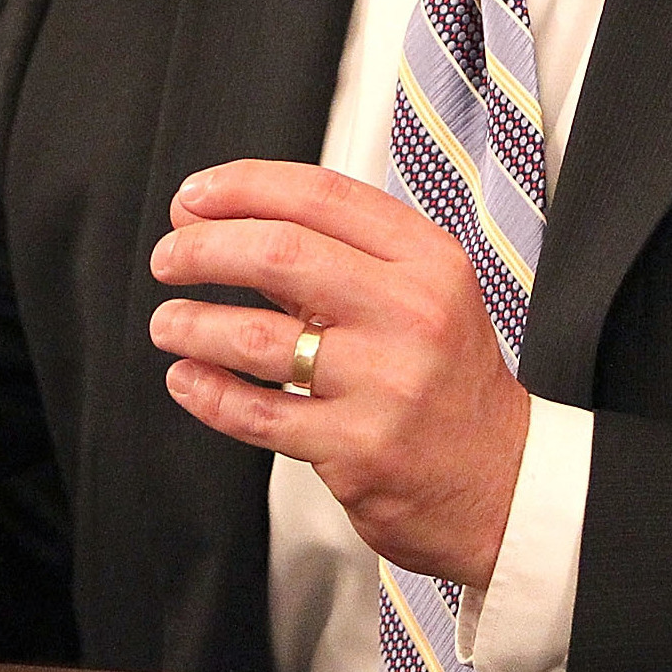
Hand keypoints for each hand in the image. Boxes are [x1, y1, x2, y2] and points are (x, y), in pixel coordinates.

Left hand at [148, 159, 529, 587]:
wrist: (503, 485)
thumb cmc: (446, 380)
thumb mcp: (417, 295)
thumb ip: (332, 256)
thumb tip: (221, 221)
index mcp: (427, 260)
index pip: (320, 195)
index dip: (241, 187)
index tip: (193, 198)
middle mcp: (412, 314)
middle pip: (281, 253)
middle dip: (204, 249)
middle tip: (168, 259)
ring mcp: (387, 384)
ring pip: (258, 337)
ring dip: (194, 324)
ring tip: (168, 323)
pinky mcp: (360, 450)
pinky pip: (258, 415)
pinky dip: (207, 391)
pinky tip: (186, 378)